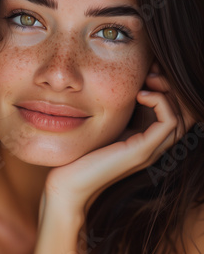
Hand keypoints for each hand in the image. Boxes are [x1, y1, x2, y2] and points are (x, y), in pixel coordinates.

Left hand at [42, 62, 195, 217]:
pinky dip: (160, 102)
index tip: (151, 70)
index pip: (175, 112)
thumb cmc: (82, 153)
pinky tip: (141, 94)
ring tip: (148, 80)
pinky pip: (169, 122)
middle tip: (153, 71)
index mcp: (147, 141)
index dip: (168, 88)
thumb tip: (130, 84)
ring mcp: (150, 151)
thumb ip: (122, 111)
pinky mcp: (141, 152)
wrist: (68, 183)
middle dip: (172, 87)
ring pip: (182, 117)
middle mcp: (154, 147)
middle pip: (185, 113)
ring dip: (168, 92)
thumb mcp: (108, 125)